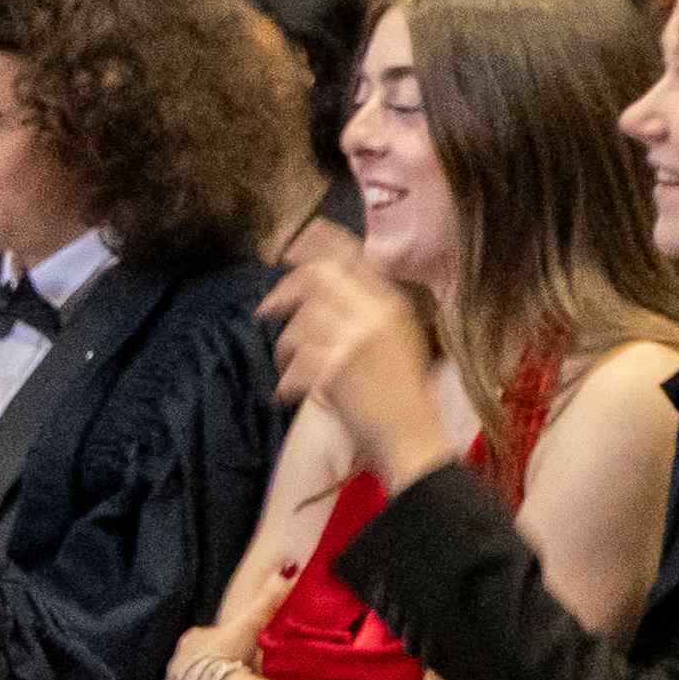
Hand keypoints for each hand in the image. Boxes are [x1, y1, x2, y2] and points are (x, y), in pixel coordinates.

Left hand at [265, 240, 461, 487]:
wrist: (411, 436)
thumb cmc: (406, 393)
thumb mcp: (399, 339)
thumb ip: (369, 310)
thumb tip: (325, 286)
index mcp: (391, 305)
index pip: (352, 257)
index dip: (318, 243)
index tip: (292, 244)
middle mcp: (374, 315)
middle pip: (317, 278)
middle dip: (285, 290)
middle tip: (266, 308)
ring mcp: (355, 340)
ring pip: (301, 322)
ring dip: (285, 344)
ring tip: (287, 363)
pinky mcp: (336, 369)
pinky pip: (297, 361)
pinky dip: (288, 378)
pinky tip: (290, 391)